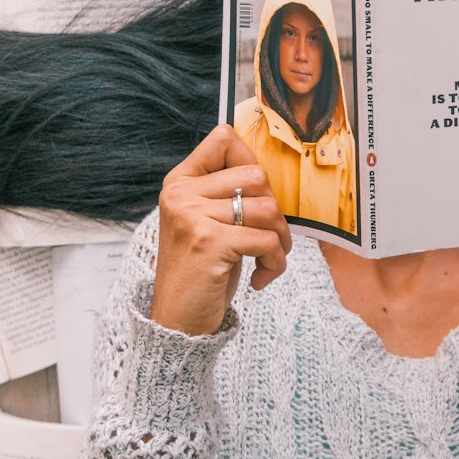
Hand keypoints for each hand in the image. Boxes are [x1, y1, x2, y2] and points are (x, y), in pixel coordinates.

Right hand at [151, 123, 291, 335]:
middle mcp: (182, 194)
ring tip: (266, 259)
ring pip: (268, 209)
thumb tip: (263, 168)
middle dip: (275, 210)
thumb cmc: (203, 269)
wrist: (178, 321)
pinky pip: (267, 240)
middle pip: (257, 175)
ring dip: (280, 240)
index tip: (252, 195)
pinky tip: (260, 278)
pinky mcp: (209, 243)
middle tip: (267, 239)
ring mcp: (193, 217)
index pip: (223, 138)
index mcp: (180, 182)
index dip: (250, 160)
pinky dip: (275, 262)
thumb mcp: (207, 222)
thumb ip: (226, 192)